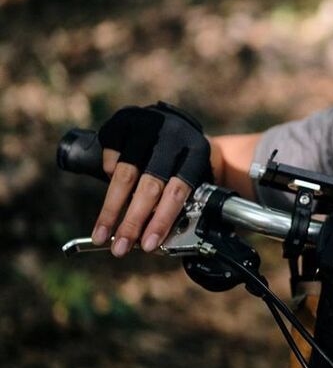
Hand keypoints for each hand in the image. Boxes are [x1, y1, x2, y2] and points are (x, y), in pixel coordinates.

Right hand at [91, 102, 212, 255]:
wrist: (178, 125)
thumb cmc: (186, 161)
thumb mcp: (194, 176)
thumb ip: (179, 202)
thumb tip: (153, 241)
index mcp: (196, 151)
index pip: (178, 191)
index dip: (162, 220)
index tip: (148, 245)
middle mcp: (172, 135)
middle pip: (150, 185)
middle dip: (133, 221)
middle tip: (120, 248)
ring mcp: (147, 124)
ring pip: (125, 174)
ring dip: (111, 209)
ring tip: (101, 235)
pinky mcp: (124, 119)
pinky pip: (111, 155)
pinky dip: (109, 175)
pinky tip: (113, 190)